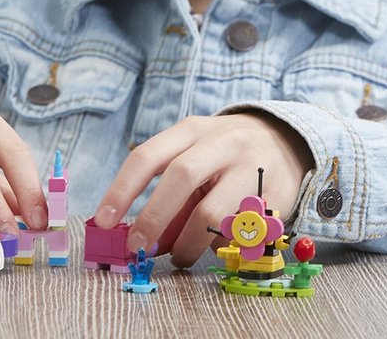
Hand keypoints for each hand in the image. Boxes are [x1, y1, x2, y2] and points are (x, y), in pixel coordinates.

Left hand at [93, 112, 313, 267]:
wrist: (283, 139)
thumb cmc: (220, 154)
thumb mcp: (191, 158)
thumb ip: (168, 196)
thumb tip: (140, 238)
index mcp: (190, 130)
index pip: (148, 156)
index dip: (122, 190)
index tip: (104, 220)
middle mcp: (220, 143)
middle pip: (180, 178)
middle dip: (153, 217)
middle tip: (138, 247)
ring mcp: (250, 167)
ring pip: (213, 212)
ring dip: (188, 243)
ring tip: (179, 256)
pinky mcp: (275, 196)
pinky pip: (240, 232)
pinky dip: (220, 245)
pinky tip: (216, 244)